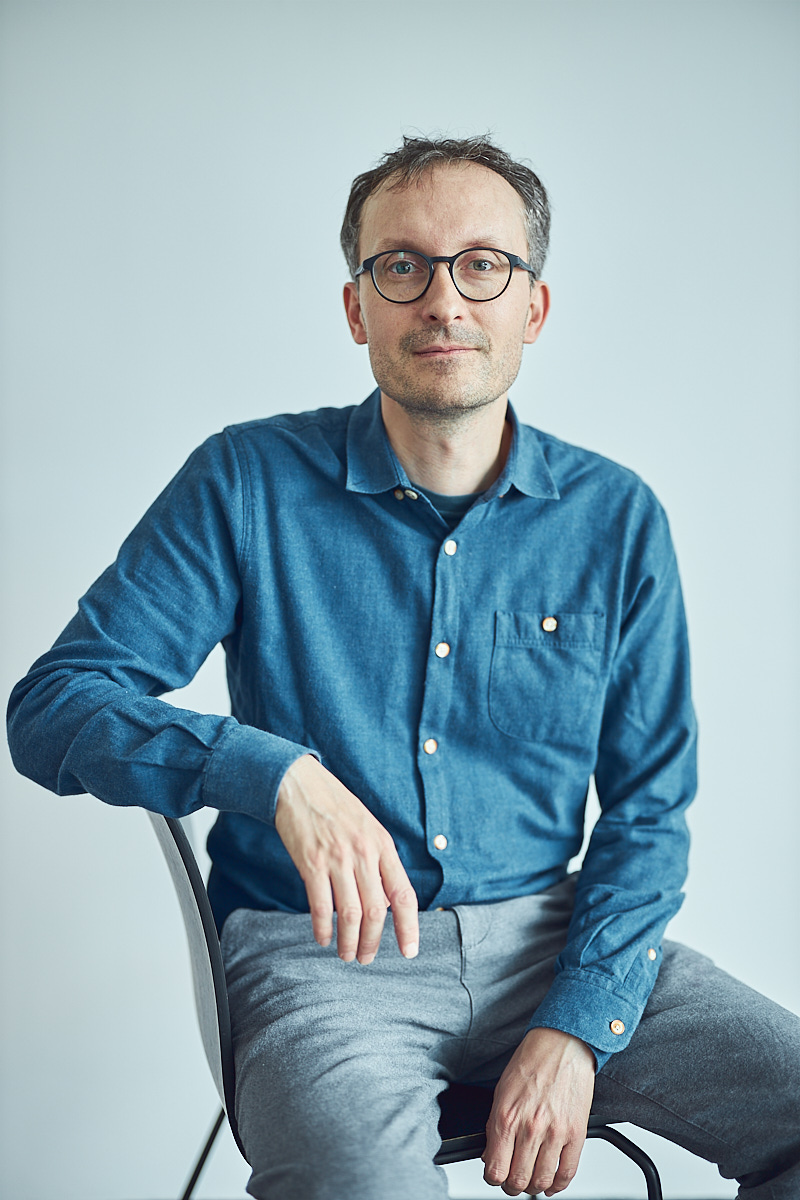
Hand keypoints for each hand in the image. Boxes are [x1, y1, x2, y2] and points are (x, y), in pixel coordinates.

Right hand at [274, 754, 418, 964]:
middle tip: (366, 958)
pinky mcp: (311, 862)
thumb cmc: (335, 806)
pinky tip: (323, 937)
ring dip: (349, 941)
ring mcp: (337, 858)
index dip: (409, 927)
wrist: (299, 783)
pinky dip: (323, 928)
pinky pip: (320, 906)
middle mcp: (364, 853)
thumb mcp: (368, 827)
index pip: (404, 894)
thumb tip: (388, 901)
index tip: (410, 950)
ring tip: (346, 954)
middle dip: (373, 942)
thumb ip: (379, 861)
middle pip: (376, 911)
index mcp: (383, 845)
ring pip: (350, 913)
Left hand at [483, 1027, 594, 1195]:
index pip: (495, 1170)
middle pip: (518, 1181)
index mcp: (507, 1117)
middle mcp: (530, 1128)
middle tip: (512, 1180)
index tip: (495, 1175)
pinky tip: (551, 1183)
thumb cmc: (532, 1062)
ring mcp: (555, 1133)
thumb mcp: (502, 1091)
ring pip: (541, 1181)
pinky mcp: (576, 1134)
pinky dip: (558, 1185)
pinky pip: (567, 1173)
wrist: (562, 1044)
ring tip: (531, 1180)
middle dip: (512, 1186)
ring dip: (534, 1187)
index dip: (493, 1179)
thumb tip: (491, 1154)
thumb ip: (494, 1126)